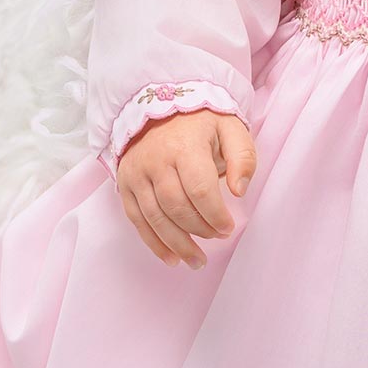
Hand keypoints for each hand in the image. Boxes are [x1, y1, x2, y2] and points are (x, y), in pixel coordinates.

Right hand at [115, 109, 255, 268]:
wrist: (161, 106)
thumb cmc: (203, 123)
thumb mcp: (232, 130)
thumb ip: (243, 158)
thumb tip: (240, 191)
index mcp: (184, 146)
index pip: (199, 190)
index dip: (215, 215)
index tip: (229, 228)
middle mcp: (155, 160)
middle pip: (176, 206)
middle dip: (199, 230)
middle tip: (217, 238)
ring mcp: (136, 173)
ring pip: (155, 217)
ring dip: (177, 244)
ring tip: (196, 261)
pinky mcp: (125, 183)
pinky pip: (136, 219)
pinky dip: (153, 242)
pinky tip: (171, 258)